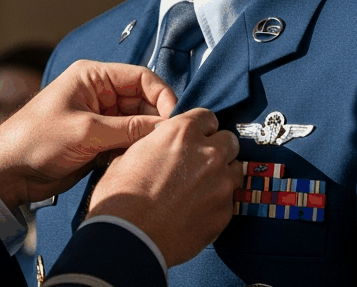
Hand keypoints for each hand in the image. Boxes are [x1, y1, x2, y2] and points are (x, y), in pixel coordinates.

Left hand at [0, 60, 177, 209]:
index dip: (162, 96)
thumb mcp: (85, 131)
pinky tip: (138, 161)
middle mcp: (99, 94)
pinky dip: (135, 150)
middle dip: (156, 119)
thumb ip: (127, 129)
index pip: (141, 77)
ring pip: (137, 124)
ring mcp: (100, 118)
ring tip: (153, 152)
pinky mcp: (99, 141)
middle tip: (168, 140)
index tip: (174, 118)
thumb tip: (165, 127)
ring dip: (146, 138)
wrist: (8, 172)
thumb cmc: (35, 140)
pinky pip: (127, 141)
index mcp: (93, 78)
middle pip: (143, 101)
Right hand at [85, 108, 240, 266]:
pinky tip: (197, 210)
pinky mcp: (225, 212)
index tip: (194, 138)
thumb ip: (155, 144)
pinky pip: (229, 199)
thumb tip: (160, 145)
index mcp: (182, 132)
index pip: (207, 117)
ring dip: (221, 174)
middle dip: (216, 148)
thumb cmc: (121, 197)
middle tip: (199, 163)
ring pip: (235, 169)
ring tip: (200, 188)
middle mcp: (208, 153)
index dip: (200, 128)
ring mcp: (221, 183)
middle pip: (229, 141)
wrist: (129, 239)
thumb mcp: (129, 155)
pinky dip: (217, 201)